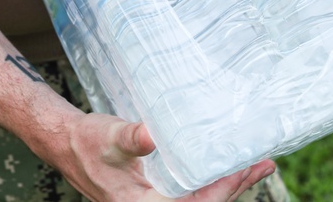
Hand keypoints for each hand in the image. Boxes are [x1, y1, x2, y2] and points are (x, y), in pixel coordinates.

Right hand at [58, 112, 275, 201]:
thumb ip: (130, 138)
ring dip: (228, 183)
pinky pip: (192, 191)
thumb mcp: (108, 137)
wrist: (68, 145)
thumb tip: (150, 137)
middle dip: (235, 186)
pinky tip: (225, 165)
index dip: (221, 190)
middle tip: (264, 164)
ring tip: (257, 165)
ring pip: (200, 198)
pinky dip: (211, 178)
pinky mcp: (157, 191)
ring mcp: (156, 201)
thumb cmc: (86, 143)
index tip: (242, 169)